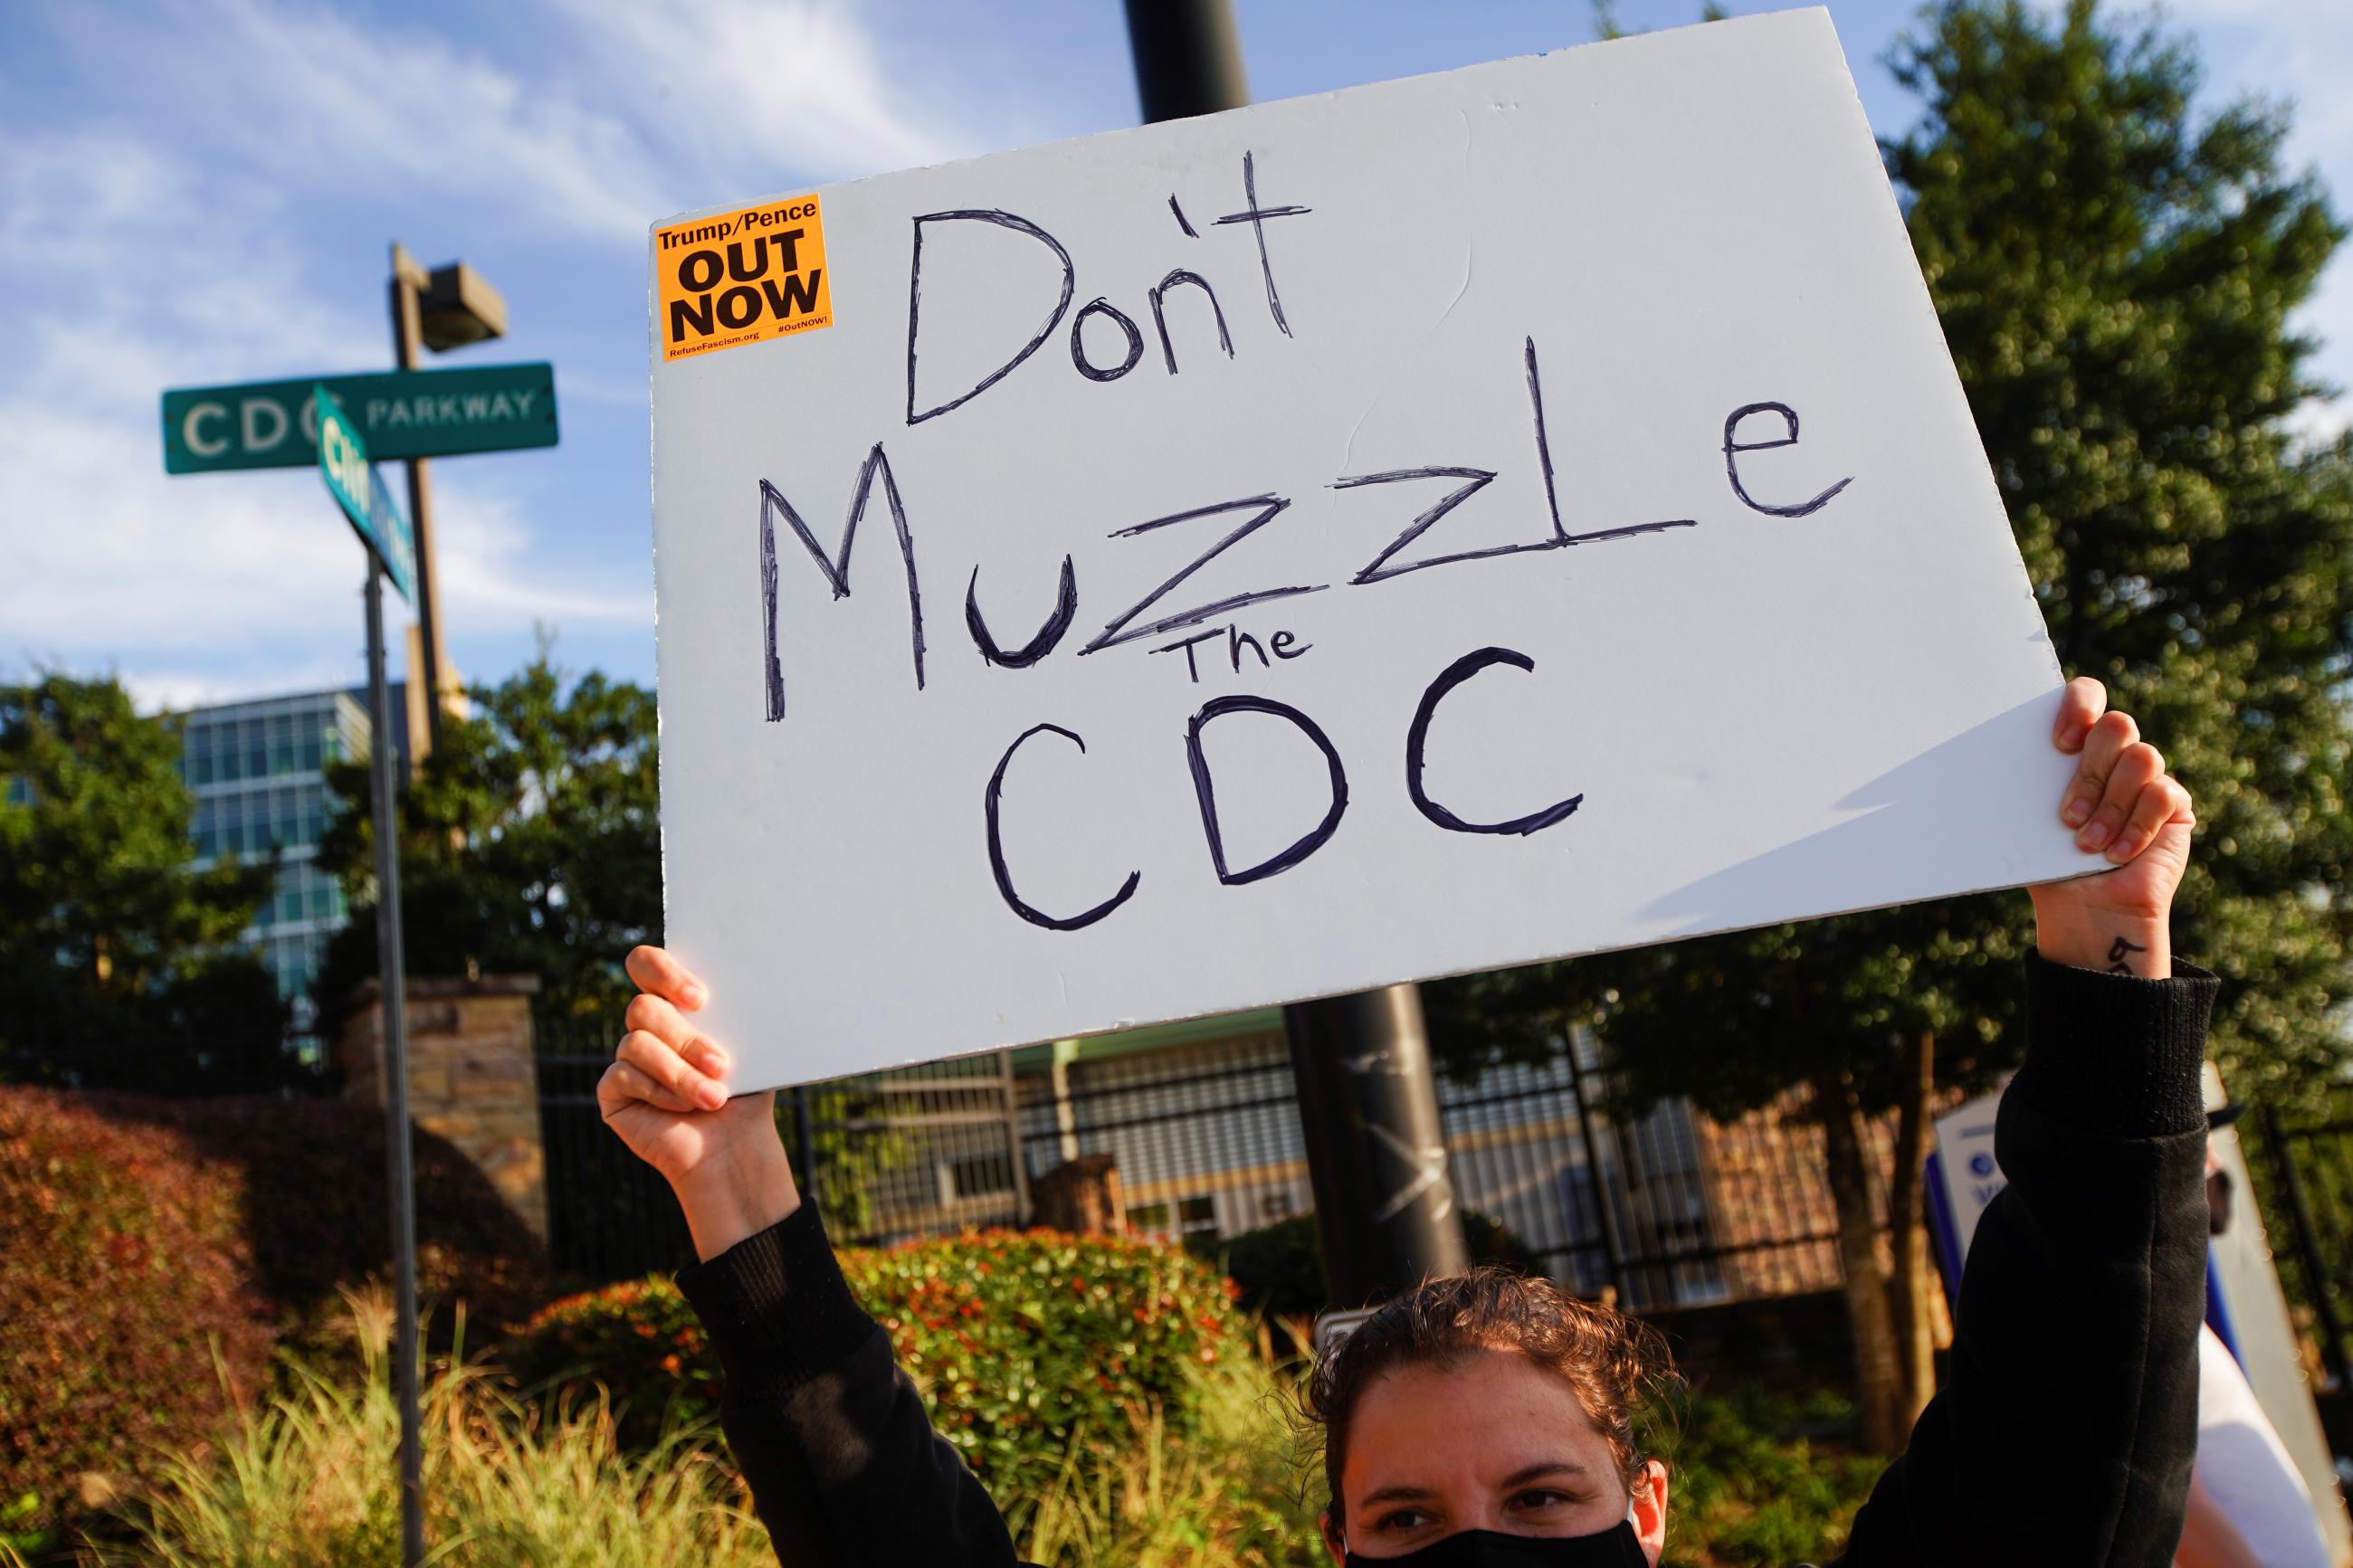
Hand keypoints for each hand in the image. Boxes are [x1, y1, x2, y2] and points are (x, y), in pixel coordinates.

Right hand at [600, 945, 798, 1258]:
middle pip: (642, 1008)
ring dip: (680, 1072)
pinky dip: (661, 1092)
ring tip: (714, 1096)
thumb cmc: (745, 1092)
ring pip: (637, 1043)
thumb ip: (735, 1012)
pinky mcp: (613, 1091)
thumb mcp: (747, 1045)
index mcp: (675, 1004)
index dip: (663, 971)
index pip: (646, 964)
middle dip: (685, 1038)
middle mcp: (646, 1027)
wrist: (735, 1147)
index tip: (701, 999)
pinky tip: (685, 1108)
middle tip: (720, 1063)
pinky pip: (624, 1075)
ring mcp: (626, 1058)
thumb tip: (749, 978)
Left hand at [2026, 678, 2194, 977]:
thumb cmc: (2049, 865)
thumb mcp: (2027, 823)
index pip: (2087, 695)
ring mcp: (2149, 777)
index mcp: (2076, 748)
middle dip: (2090, 773)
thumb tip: (1969, 769)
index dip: (2079, 704)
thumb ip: (2019, 788)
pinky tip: (2118, 854)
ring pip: (2143, 758)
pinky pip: (2163, 795)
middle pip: (2117, 725)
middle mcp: (2115, 756)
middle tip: (2067, 816)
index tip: (2058, 744)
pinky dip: (2136, 827)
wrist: (2085, 911)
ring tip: (2088, 844)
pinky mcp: (2175, 806)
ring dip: (2110, 806)